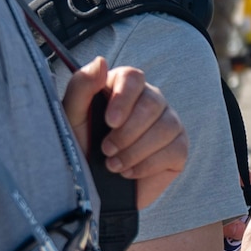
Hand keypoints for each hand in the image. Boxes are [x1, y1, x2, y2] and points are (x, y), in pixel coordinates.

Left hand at [62, 58, 187, 208]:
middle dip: (128, 132)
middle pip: (152, 102)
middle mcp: (149, 101)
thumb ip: (81, 87)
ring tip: (114, 165)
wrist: (92, 189)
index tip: (109, 122)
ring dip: (137, 150)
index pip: (133, 77)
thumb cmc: (80, 149)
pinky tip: (129, 172)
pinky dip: (148, 164)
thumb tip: (100, 61)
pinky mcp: (178, 148)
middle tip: (107, 150)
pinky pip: (175, 149)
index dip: (124, 98)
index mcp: (122, 88)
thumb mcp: (72, 119)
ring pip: (166, 126)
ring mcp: (168, 123)